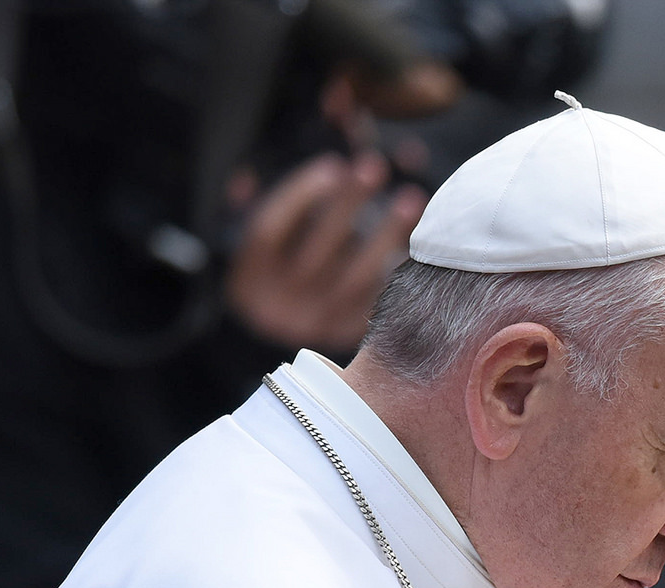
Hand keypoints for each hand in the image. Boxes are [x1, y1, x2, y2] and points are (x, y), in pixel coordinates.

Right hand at [223, 150, 425, 353]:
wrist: (267, 348)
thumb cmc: (269, 278)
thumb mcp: (253, 246)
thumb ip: (266, 203)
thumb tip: (277, 163)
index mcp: (247, 278)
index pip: (271, 230)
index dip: (302, 194)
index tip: (332, 165)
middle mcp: (277, 307)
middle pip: (317, 249)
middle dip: (348, 204)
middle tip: (374, 166)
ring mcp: (314, 327)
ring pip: (355, 277)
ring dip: (387, 235)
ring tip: (411, 198)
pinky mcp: (346, 338)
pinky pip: (378, 301)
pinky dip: (398, 270)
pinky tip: (417, 241)